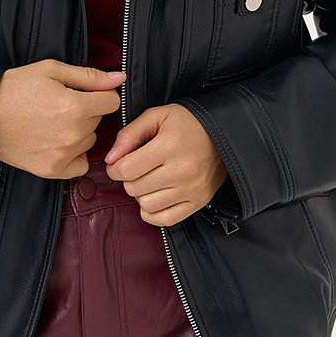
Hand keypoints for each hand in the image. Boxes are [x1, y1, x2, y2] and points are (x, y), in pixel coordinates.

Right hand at [0, 60, 126, 179]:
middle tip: (58, 105)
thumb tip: (119, 78)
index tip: (83, 92)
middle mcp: (72, 134)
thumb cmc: (13, 89)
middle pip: (99, 120)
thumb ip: (89, 76)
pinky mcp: (52, 171)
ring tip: (52, 122)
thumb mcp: (50, 70)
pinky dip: (73, 154)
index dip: (99, 93)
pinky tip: (56, 142)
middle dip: (86, 111)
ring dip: (79, 132)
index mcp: (75, 107)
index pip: (112, 102)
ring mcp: (63, 155)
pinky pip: (80, 164)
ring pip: (90, 140)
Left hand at [103, 104, 227, 226]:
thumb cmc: (188, 123)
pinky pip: (165, 220)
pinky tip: (155, 196)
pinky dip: (153, 212)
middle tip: (136, 169)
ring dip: (140, 194)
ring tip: (148, 180)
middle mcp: (182, 170)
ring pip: (147, 205)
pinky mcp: (198, 201)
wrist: (224, 134)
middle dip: (128, 179)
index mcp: (170, 146)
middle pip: (134, 188)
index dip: (115, 167)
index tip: (118, 163)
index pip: (127, 169)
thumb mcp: (157, 116)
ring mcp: (192, 189)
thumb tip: (111, 158)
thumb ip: (129, 134)